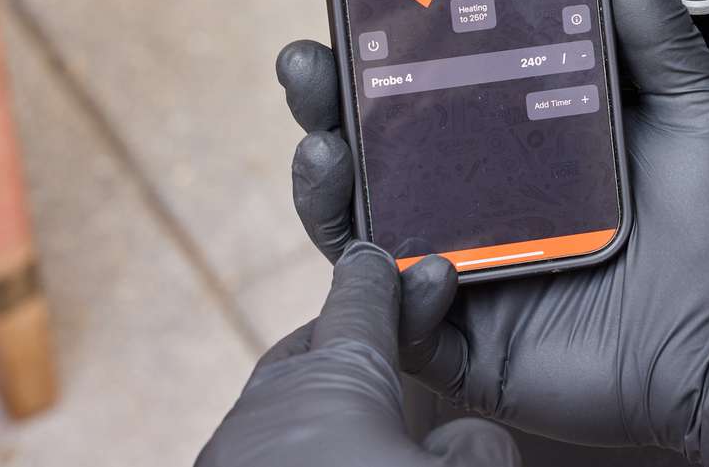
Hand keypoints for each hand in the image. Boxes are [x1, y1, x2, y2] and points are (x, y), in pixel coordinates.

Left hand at [196, 241, 519, 466]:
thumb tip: (465, 439)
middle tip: (388, 351)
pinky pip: (260, 457)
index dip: (384, 280)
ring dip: (316, 413)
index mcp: (331, 379)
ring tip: (361, 435)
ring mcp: (229, 458)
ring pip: (278, 413)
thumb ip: (478, 445)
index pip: (359, 304)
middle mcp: (268, 408)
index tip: (392, 261)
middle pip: (308, 352)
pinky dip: (295, 456)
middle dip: (345, 343)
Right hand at [277, 0, 708, 464]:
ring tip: (325, 144)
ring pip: (364, 224)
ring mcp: (462, 262)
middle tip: (309, 62)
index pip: (429, 79)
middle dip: (327, 101)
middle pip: (375, 144)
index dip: (382, 41)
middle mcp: (475, 194)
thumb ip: (652, 26)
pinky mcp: (462, 336)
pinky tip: (405, 253)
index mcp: (515, 135)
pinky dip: (386, 286)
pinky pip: (399, 314)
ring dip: (327, 184)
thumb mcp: (689, 105)